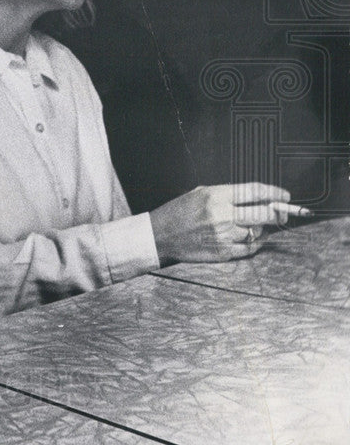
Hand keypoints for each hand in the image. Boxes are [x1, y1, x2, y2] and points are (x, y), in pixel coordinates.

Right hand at [149, 182, 310, 264]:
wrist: (160, 235)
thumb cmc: (180, 211)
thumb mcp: (200, 193)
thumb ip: (228, 194)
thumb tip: (259, 198)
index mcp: (216, 196)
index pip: (255, 192)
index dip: (275, 193)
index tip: (284, 196)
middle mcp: (222, 215)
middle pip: (264, 214)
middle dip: (277, 213)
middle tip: (280, 213)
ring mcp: (223, 235)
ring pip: (257, 231)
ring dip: (260, 228)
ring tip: (253, 224)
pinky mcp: (223, 252)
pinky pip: (250, 248)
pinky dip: (255, 242)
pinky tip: (252, 237)